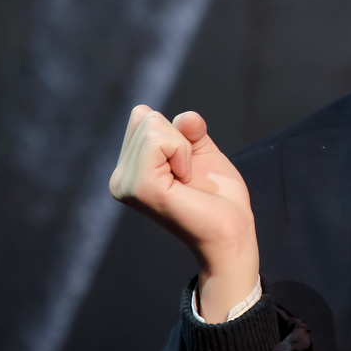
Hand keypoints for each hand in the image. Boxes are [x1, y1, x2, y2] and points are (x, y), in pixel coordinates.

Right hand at [108, 104, 259, 319]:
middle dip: (179, 139)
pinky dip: (182, 152)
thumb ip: (188, 128)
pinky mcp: (140, 187)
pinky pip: (159, 140)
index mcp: (129, 171)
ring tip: (186, 180)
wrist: (230, 232)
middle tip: (188, 175)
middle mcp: (120, 179)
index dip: (175, 133)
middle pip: (146, 118)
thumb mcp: (200, 150)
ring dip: (183, 148)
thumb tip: (184, 118)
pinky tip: (185, 180)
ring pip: (152, 125)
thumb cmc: (218, 198)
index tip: (186, 166)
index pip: (142, 117)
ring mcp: (126, 184)